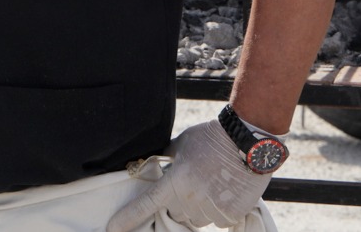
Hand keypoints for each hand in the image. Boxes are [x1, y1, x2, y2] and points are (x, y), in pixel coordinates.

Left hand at [107, 119, 270, 230]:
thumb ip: (166, 158)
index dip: (127, 219)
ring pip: (196, 219)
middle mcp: (190, 200)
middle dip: (177, 202)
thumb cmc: (212, 138)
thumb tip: (154, 165)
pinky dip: (218, 208)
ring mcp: (211, 210)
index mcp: (175, 181)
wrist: (249, 141)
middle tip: (191, 182)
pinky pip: (217, 220)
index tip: (112, 229)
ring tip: (212, 183)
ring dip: (198, 207)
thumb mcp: (182, 143)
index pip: (146, 205)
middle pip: (174, 213)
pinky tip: (225, 189)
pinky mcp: (230, 216)